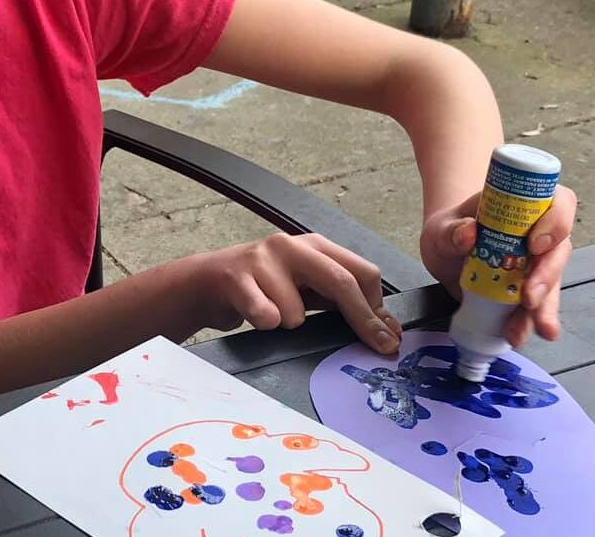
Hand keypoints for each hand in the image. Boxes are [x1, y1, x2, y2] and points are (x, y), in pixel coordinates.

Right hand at [193, 234, 403, 354]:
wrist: (207, 283)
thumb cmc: (264, 288)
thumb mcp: (306, 287)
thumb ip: (342, 301)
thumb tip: (387, 330)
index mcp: (314, 246)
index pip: (361, 271)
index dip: (377, 308)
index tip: (387, 337)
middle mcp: (291, 246)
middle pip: (341, 281)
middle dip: (363, 320)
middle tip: (379, 349)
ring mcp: (262, 259)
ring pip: (297, 312)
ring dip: (289, 323)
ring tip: (272, 313)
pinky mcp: (236, 277)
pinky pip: (266, 316)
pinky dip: (264, 323)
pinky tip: (255, 314)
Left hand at [419, 183, 576, 346]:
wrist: (446, 251)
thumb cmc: (451, 230)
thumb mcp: (442, 227)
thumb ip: (452, 229)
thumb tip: (469, 233)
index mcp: (525, 205)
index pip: (558, 203)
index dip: (555, 222)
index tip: (536, 244)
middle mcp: (540, 233)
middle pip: (559, 250)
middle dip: (547, 276)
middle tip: (529, 298)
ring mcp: (538, 264)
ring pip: (551, 284)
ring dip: (542, 309)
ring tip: (523, 330)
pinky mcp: (531, 290)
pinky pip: (536, 307)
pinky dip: (527, 323)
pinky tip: (516, 335)